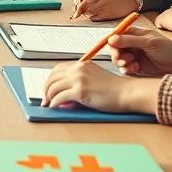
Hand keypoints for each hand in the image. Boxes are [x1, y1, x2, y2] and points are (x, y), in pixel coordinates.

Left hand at [41, 61, 155, 113]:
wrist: (127, 93)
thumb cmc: (114, 88)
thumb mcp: (95, 76)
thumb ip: (81, 79)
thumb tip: (66, 90)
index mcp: (82, 64)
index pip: (58, 69)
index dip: (50, 79)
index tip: (48, 88)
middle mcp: (78, 69)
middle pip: (52, 77)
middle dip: (45, 88)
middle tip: (45, 98)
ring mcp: (79, 79)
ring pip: (53, 87)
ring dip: (48, 97)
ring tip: (48, 104)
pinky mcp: (80, 91)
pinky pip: (60, 97)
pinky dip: (54, 103)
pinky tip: (54, 107)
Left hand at [72, 0, 138, 19]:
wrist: (127, 3)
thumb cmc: (113, 0)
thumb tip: (78, 4)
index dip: (76, 5)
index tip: (75, 9)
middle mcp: (99, 0)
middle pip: (83, 6)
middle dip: (79, 11)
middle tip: (77, 15)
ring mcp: (102, 7)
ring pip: (88, 13)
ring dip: (86, 15)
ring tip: (92, 14)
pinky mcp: (106, 14)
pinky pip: (94, 18)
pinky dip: (93, 18)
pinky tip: (97, 17)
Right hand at [106, 26, 171, 76]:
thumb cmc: (167, 48)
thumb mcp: (149, 42)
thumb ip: (130, 40)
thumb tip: (111, 39)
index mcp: (133, 34)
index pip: (116, 35)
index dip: (110, 41)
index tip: (110, 48)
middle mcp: (131, 44)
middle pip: (114, 49)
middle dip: (117, 55)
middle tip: (123, 59)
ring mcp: (133, 55)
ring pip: (118, 59)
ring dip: (122, 63)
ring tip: (132, 64)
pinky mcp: (135, 66)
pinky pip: (124, 68)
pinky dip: (128, 69)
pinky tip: (136, 69)